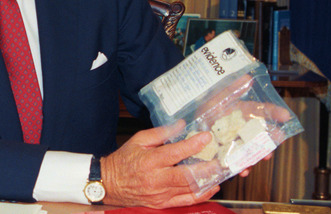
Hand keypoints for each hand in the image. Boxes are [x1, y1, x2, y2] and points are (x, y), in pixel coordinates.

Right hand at [100, 121, 219, 207]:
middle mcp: (156, 179)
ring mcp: (160, 194)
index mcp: (149, 161)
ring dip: (208, 181)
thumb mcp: (138, 140)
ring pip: (190, 190)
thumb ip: (160, 133)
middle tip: (221, 160)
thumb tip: (180, 125)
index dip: (193, 145)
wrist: (109, 184)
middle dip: (207, 168)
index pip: (175, 153)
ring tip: (221, 171)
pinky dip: (202, 195)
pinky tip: (212, 187)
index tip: (206, 137)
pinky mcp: (163, 204)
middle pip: (187, 176)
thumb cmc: (123, 161)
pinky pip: (187, 201)